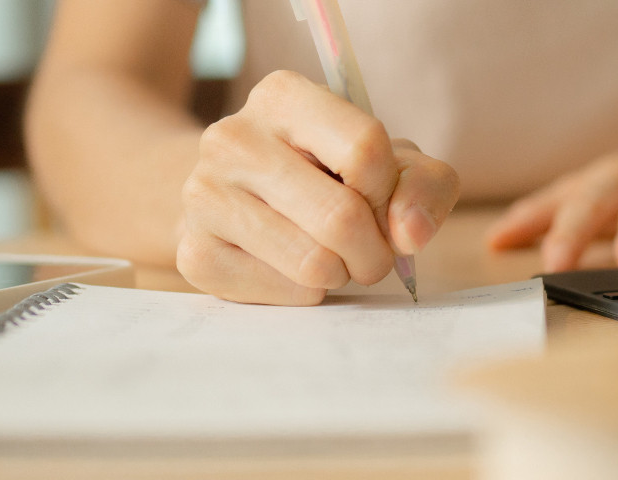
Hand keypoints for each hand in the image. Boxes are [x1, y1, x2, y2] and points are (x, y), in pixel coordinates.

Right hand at [178, 71, 459, 304]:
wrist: (241, 198)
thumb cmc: (332, 175)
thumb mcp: (391, 163)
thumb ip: (423, 185)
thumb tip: (411, 233)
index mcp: (282, 96)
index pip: (364, 149)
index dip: (389, 191)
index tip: (380, 200)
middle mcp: (232, 138)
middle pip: (341, 216)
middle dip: (375, 250)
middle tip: (369, 250)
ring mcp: (203, 196)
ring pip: (313, 262)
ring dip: (343, 272)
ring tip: (333, 256)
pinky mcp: (194, 253)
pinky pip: (285, 293)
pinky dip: (308, 292)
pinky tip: (292, 268)